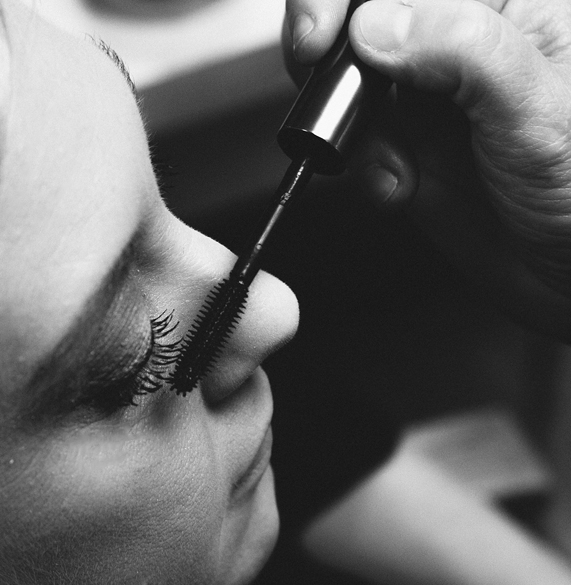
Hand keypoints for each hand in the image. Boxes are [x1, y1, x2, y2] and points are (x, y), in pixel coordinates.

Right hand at [283, 0, 570, 337]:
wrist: (570, 276)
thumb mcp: (538, 110)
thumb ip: (463, 50)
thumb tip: (378, 23)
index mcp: (506, 6)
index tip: (322, 34)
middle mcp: (458, 41)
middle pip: (363, 16)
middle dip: (332, 48)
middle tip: (320, 72)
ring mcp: (426, 92)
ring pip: (344, 75)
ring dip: (345, 121)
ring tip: (389, 156)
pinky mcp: (403, 141)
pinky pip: (349, 135)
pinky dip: (357, 164)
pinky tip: (400, 183)